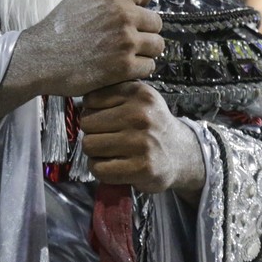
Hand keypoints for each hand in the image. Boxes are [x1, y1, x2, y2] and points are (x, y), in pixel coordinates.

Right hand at [0, 0, 162, 117]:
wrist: (40, 59)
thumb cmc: (55, 30)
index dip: (143, 2)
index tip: (137, 9)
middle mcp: (123, 14)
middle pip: (156, 22)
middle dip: (145, 30)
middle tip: (131, 38)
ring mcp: (126, 41)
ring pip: (157, 45)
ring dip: (145, 51)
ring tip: (129, 54)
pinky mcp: (125, 66)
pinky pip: (149, 66)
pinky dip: (139, 69)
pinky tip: (123, 67)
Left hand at [79, 82, 205, 198]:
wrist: (181, 153)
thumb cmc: (152, 124)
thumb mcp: (139, 98)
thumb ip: (113, 92)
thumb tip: (80, 101)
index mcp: (138, 93)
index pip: (91, 99)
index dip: (91, 111)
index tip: (103, 119)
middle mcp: (141, 115)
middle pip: (87, 123)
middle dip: (91, 132)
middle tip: (105, 138)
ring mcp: (142, 142)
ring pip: (90, 145)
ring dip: (94, 152)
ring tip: (108, 152)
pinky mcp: (141, 167)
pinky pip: (99, 168)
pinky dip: (99, 169)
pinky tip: (111, 166)